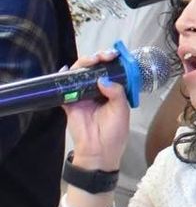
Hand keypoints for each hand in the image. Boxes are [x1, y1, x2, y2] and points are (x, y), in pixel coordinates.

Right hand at [64, 51, 131, 169]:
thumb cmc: (114, 132)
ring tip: (91, 61)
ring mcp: (82, 96)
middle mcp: (97, 91)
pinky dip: (63, 78)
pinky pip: (64, 88)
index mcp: (112, 92)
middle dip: (98, 59)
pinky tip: (66, 70)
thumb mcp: (122, 109)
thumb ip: (116, 92)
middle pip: (94, 70)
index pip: (110, 71)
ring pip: (79, 75)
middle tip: (104, 57)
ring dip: (84, 64)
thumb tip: (103, 78)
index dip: (111, 62)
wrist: (99, 151)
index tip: (115, 55)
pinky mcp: (69, 103)